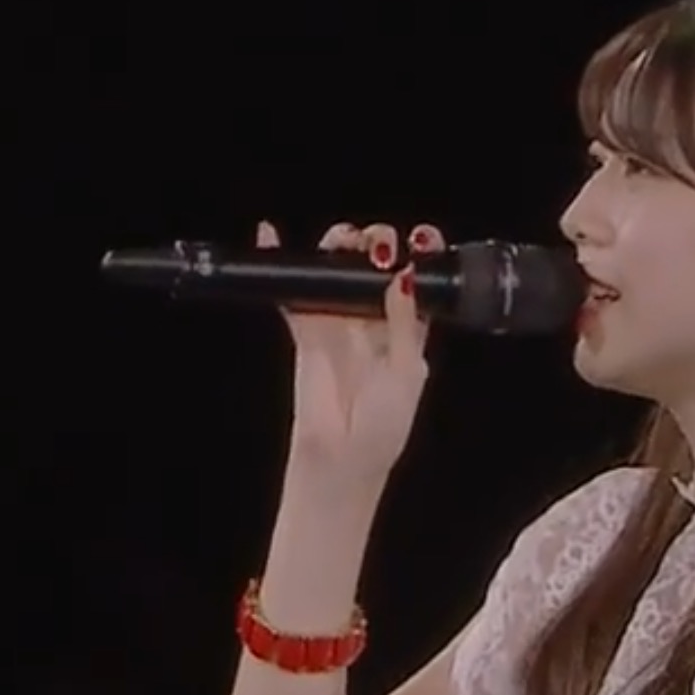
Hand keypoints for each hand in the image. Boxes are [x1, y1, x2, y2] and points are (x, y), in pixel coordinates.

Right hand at [261, 219, 440, 492]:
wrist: (343, 458)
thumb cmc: (385, 425)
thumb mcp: (408, 370)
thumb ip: (406, 322)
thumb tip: (405, 276)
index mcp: (409, 329)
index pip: (416, 279)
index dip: (420, 252)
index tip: (421, 237)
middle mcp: (375, 320)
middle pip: (373, 265)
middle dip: (376, 243)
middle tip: (376, 246)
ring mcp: (339, 323)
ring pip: (336, 271)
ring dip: (338, 246)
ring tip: (342, 242)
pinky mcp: (307, 332)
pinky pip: (294, 293)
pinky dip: (283, 266)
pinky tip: (272, 238)